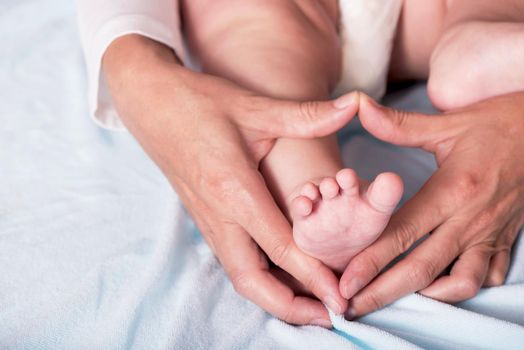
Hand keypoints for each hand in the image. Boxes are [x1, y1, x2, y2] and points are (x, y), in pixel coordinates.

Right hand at [103, 35, 358, 325]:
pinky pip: (232, 260)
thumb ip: (307, 115)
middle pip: (253, 279)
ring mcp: (206, 220)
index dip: (313, 276)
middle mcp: (218, 214)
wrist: (150, 102)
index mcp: (234, 188)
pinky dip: (259, 278)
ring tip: (310, 306)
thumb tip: (354, 105)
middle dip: (290, 307)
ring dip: (274, 297)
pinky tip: (281, 276)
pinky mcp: (203, 219)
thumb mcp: (255, 107)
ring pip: (240, 275)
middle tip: (328, 316)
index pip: (279, 246)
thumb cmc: (202, 103)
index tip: (340, 300)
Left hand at [340, 93, 523, 317]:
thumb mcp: (447, 123)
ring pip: (461, 282)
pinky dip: (461, 286)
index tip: (345, 281)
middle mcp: (471, 218)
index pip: (403, 234)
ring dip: (427, 296)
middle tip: (352, 307)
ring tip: (394, 298)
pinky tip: (439, 286)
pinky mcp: (506, 238)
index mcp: (452, 190)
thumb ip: (398, 124)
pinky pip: (487, 276)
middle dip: (384, 292)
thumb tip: (357, 107)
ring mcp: (491, 233)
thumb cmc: (495, 124)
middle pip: (422, 268)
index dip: (371, 261)